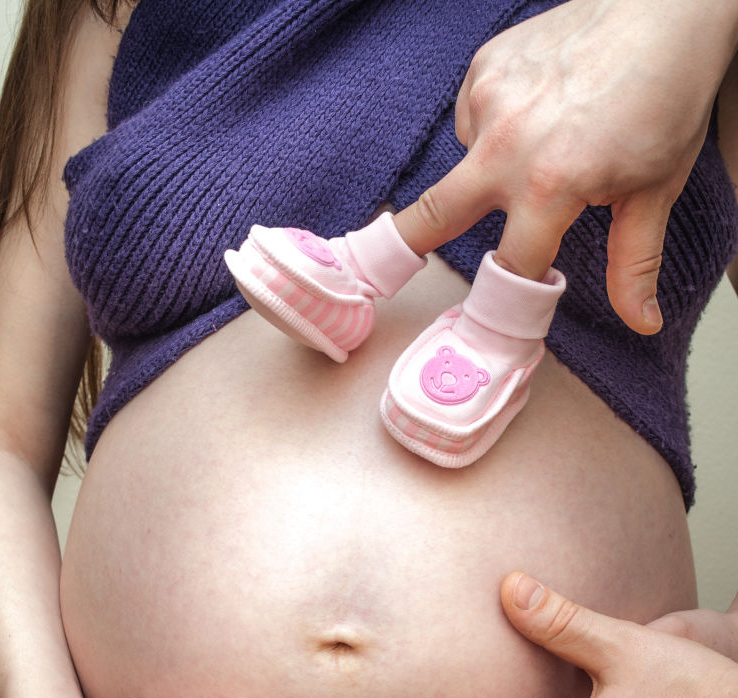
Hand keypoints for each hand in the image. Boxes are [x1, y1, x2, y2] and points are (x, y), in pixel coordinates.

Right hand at [398, 0, 737, 331]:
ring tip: (544, 143)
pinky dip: (496, 127)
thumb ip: (634, 263)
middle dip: (402, 249)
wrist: (669, 10)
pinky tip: (534, 112)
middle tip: (373, 275)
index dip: (504, 298)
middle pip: (433, 215)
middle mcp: (507, 145)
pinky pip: (473, 118)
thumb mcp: (654, 190)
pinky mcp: (485, 68)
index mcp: (550, 185)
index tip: (490, 317)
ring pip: (465, 162)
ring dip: (489, 172)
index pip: (510, 267)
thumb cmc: (668, 96)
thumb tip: (641, 321)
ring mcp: (490, 101)